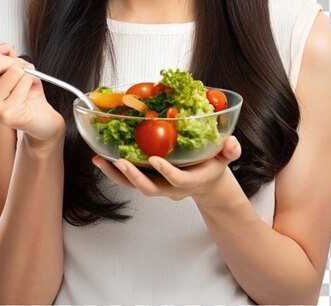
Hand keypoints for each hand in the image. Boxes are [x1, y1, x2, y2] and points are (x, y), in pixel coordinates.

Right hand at [0, 38, 64, 144]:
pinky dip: (30, 82)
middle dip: (10, 61)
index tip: (2, 52)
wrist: (40, 118)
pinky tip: (27, 95)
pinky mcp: (4, 115)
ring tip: (22, 86)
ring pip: (10, 71)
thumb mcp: (7, 67)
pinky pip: (23, 82)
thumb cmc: (23, 93)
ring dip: (23, 73)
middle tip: (17, 71)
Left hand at [92, 136, 241, 202]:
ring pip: (134, 185)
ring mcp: (158, 186)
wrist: (207, 183)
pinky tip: (100, 158)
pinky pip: (128, 180)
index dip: (166, 172)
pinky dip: (113, 171)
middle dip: (134, 177)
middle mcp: (171, 188)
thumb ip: (230, 151)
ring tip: (99, 160)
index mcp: (191, 180)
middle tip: (120, 162)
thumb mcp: (226, 156)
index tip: (155, 160)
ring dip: (116, 174)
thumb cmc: (214, 165)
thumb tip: (231, 142)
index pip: (178, 181)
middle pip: (150, 188)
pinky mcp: (148, 180)